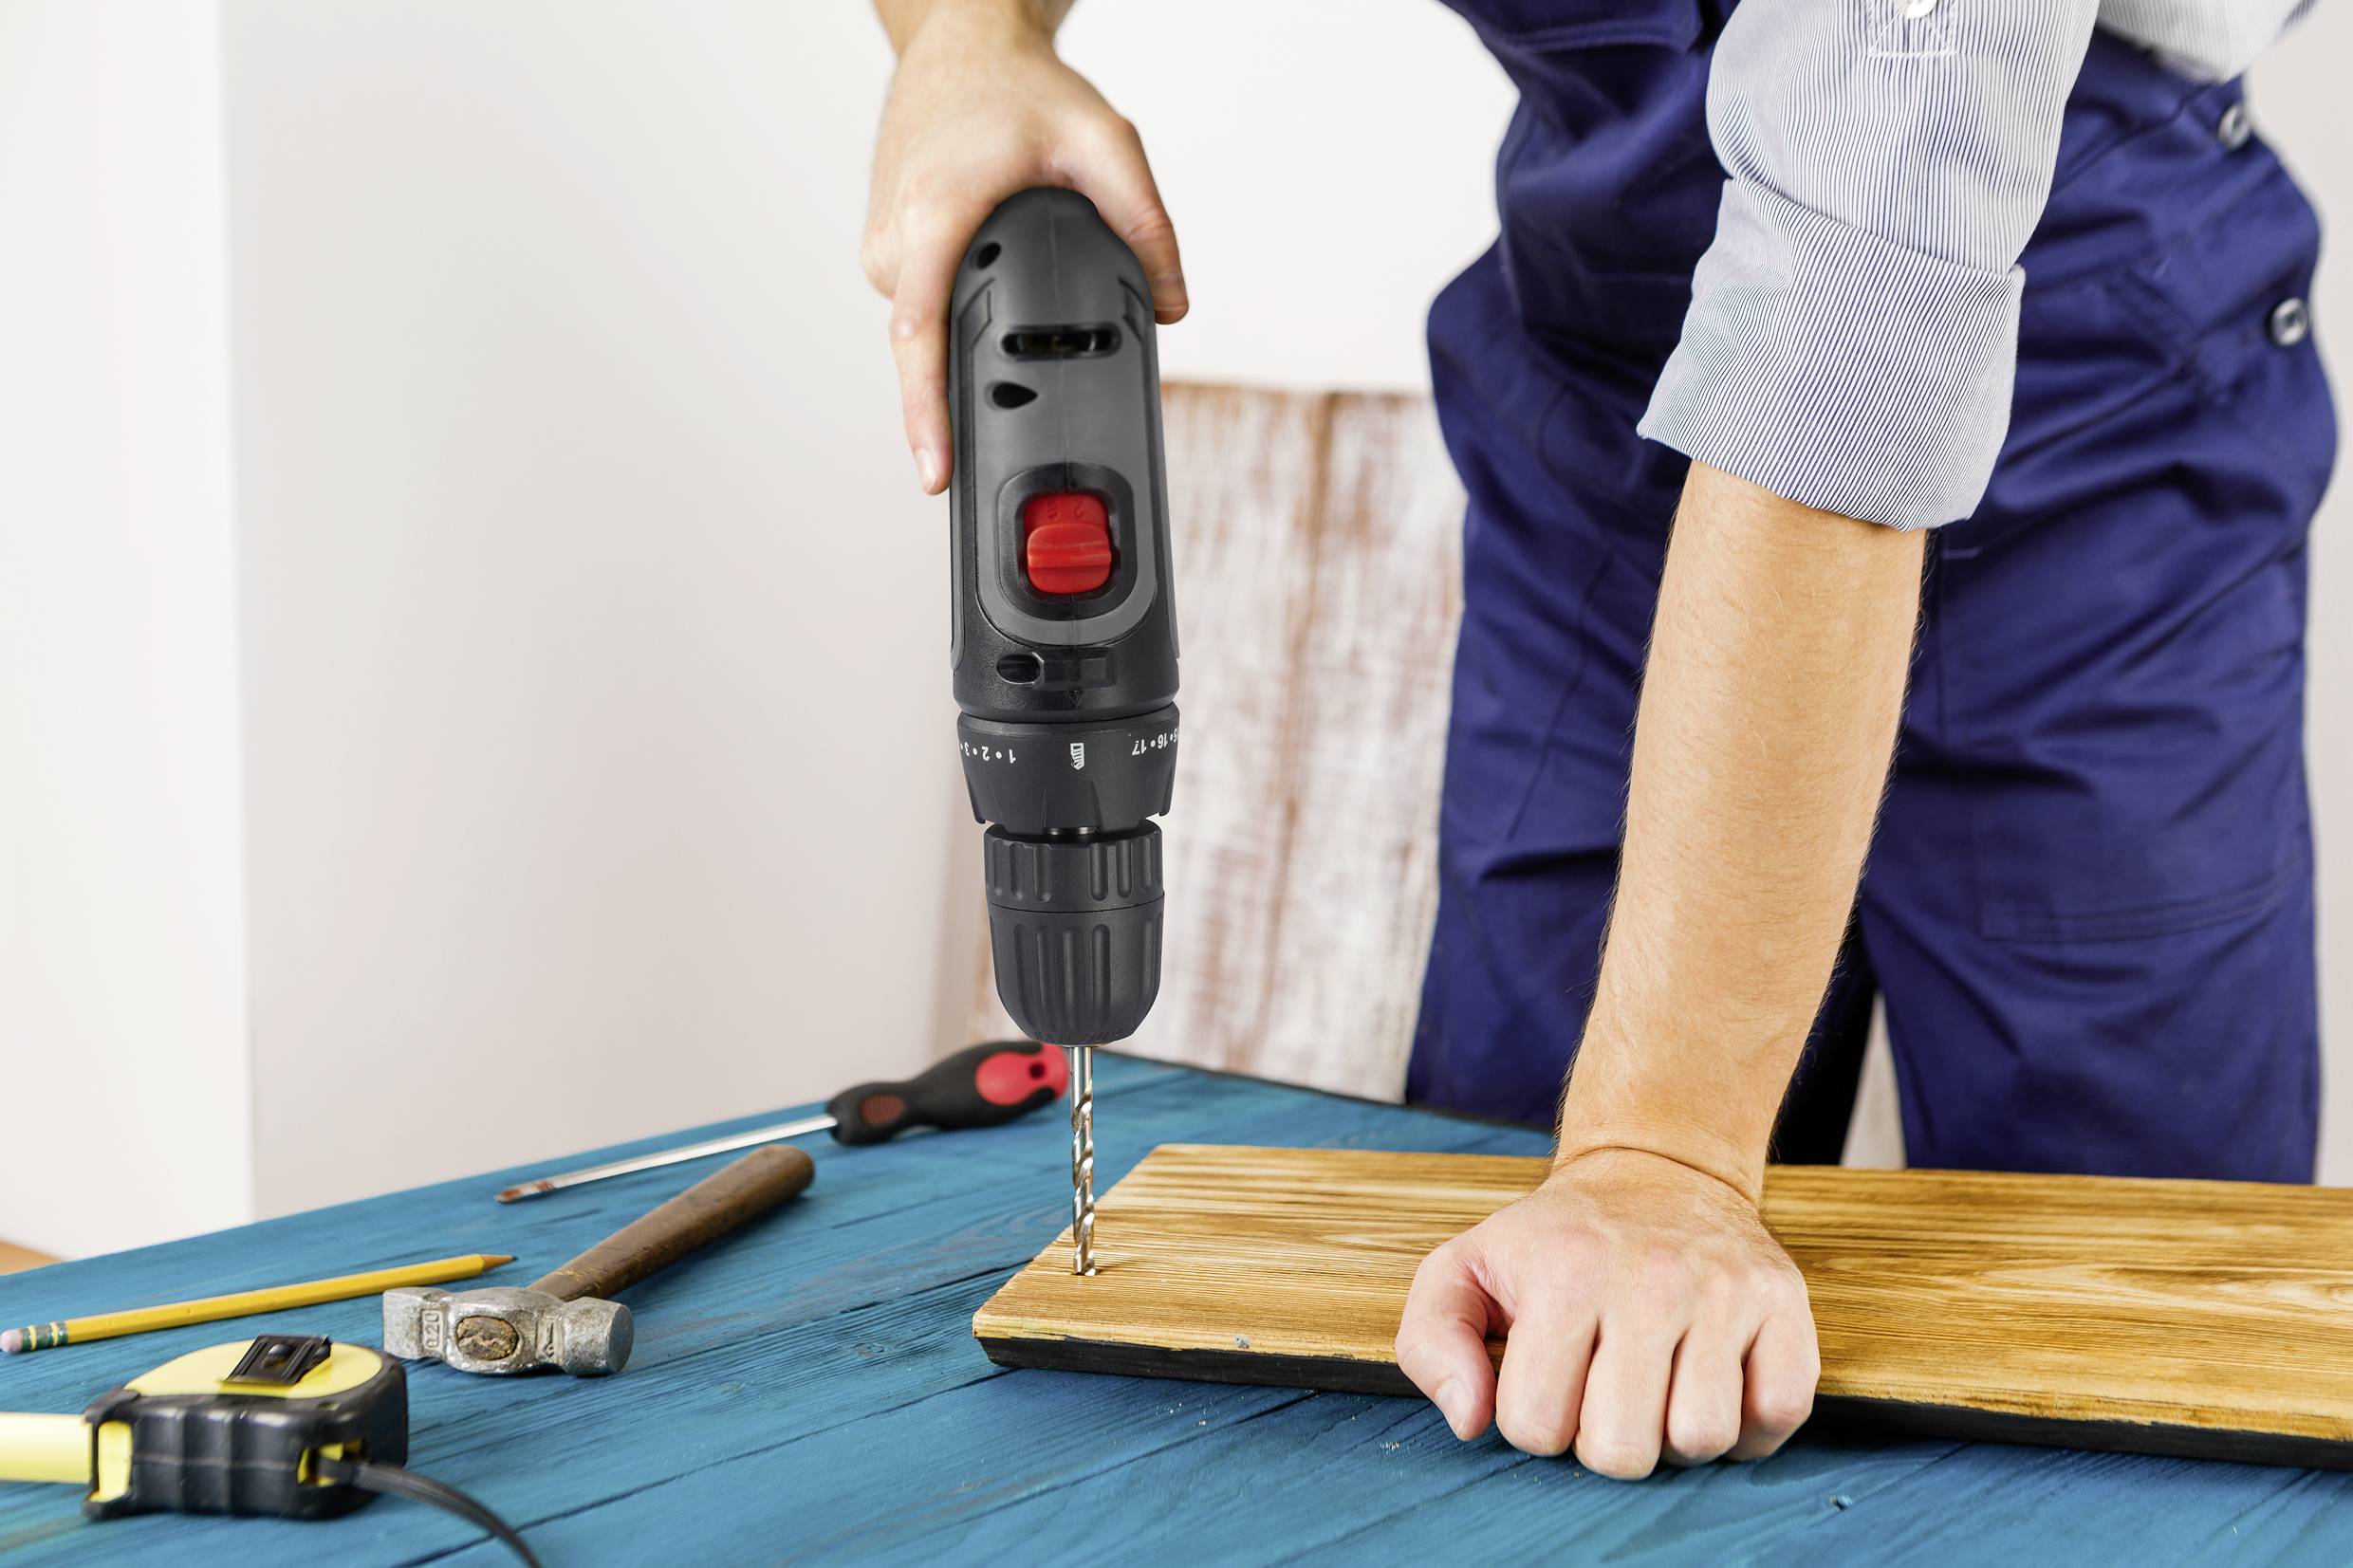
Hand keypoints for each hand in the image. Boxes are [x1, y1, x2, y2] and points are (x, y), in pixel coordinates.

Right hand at [863, 1, 1186, 493]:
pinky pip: (921, 307)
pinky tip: (991, 286)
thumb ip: (1147, 222)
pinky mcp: (885, 253)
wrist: (960, 46)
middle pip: (924, 349)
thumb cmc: (1018, 90)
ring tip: (1016, 307)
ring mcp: (883, 249)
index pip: (921, 336)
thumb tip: (1170, 303)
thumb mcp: (1107, 139)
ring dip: (972, 338)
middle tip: (1019, 403)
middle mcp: (897, 238)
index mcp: (939, 214)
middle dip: (970, 390)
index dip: (927, 412)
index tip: (936, 468)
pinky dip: (959, 312)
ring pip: (925, 330)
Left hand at [1394, 1147, 1818, 1477]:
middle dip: (1604, 1438)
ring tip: (1658, 1385)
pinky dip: (1746, 1424)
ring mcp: (1723, 1289)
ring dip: (1675, 1434)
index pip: (1536, 1428)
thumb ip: (1431, 1343)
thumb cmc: (1555, 1238)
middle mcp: (1648, 1278)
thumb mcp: (1464, 1268)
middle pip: (1623, 1450)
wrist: (1656, 1169)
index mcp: (1563, 1273)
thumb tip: (1469, 1420)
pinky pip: (1779, 1416)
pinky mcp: (1783, 1302)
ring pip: (1702, 1439)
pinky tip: (1712, 1384)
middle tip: (1603, 1389)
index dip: (1536, 1419)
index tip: (1546, 1377)